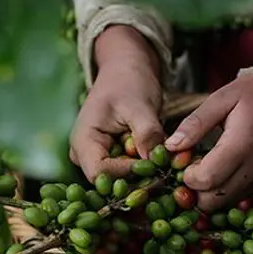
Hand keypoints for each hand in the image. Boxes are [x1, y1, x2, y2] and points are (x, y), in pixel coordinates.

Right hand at [70, 26, 164, 181]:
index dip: (127, 175)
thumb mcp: (140, 105)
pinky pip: (131, 174)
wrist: (127, 70)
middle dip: (140, 180)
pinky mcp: (115, 160)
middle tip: (168, 172)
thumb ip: (147, 133)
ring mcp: (100, 159)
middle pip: (111, 183)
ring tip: (169, 165)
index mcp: (83, 141)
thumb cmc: (129, 81)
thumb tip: (155, 162)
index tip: (156, 167)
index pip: (101, 173)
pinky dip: (148, 171)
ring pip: (123, 181)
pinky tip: (165, 163)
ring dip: (147, 177)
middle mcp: (86, 156)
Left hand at [165, 73, 252, 210]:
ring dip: (209, 192)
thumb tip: (170, 147)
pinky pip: (239, 196)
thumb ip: (195, 124)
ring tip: (205, 167)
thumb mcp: (222, 98)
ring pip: (226, 203)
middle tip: (190, 168)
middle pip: (214, 200)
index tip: (183, 161)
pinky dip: (224, 190)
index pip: (206, 180)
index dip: (186, 176)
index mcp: (242, 143)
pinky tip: (221, 170)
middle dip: (194, 190)